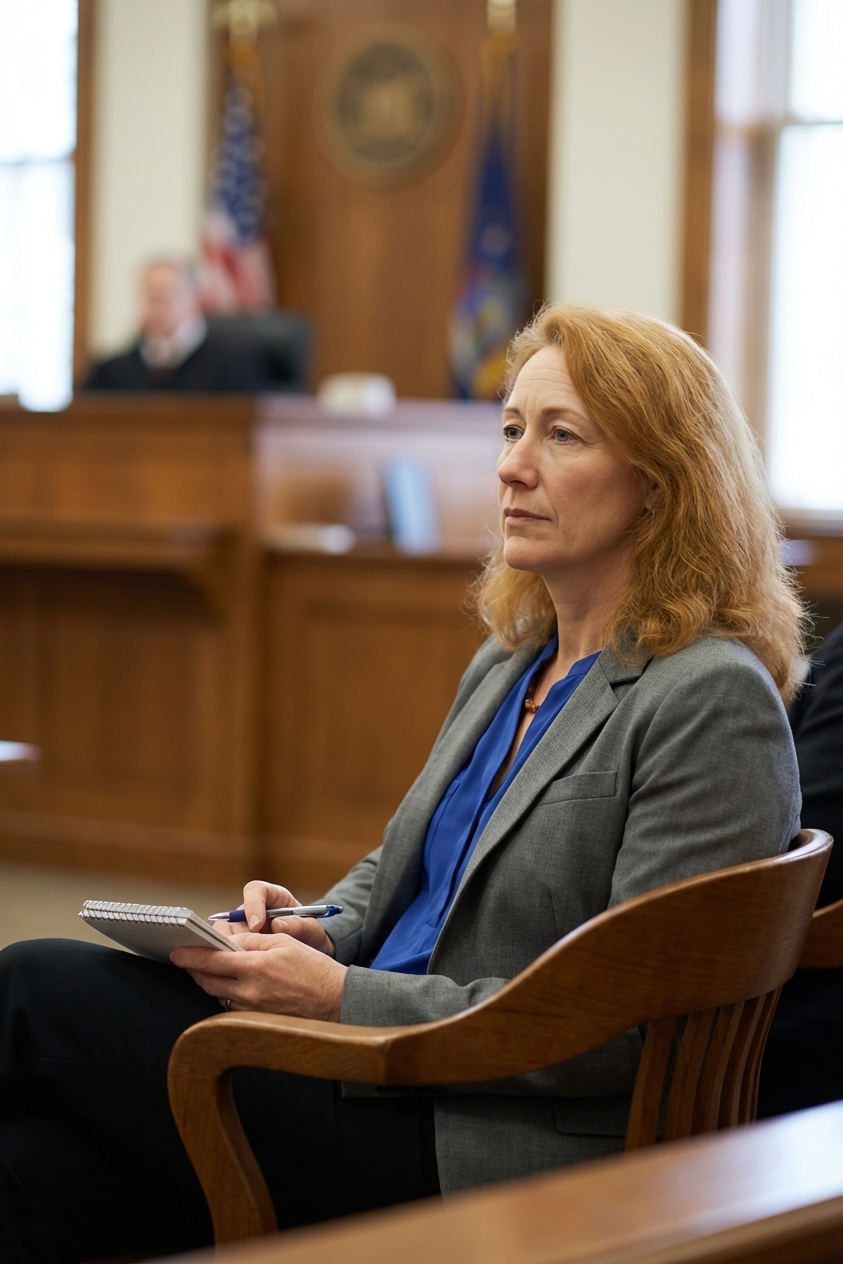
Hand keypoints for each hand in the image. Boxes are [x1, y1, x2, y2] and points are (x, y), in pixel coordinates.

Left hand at [171, 933, 346, 1019]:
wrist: (336, 1002)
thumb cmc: (314, 969)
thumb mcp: (284, 943)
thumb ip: (253, 940)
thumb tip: (228, 940)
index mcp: (255, 967)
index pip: (211, 960)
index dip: (190, 956)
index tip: (177, 952)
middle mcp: (248, 992)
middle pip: (207, 981)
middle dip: (194, 969)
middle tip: (188, 959)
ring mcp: (251, 1010)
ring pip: (217, 995)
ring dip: (210, 982)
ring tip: (210, 970)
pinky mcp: (256, 1022)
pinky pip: (231, 1007)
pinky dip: (226, 994)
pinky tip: (232, 986)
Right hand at [217, 880, 334, 956]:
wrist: (311, 951)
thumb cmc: (310, 934)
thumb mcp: (311, 929)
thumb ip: (298, 925)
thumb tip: (277, 925)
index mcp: (272, 897)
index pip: (254, 891)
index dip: (252, 905)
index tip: (257, 925)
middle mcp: (253, 911)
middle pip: (232, 915)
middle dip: (236, 933)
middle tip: (243, 949)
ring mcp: (243, 929)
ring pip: (225, 935)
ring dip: (231, 948)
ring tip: (242, 962)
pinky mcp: (240, 946)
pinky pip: (226, 950)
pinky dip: (231, 960)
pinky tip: (239, 970)